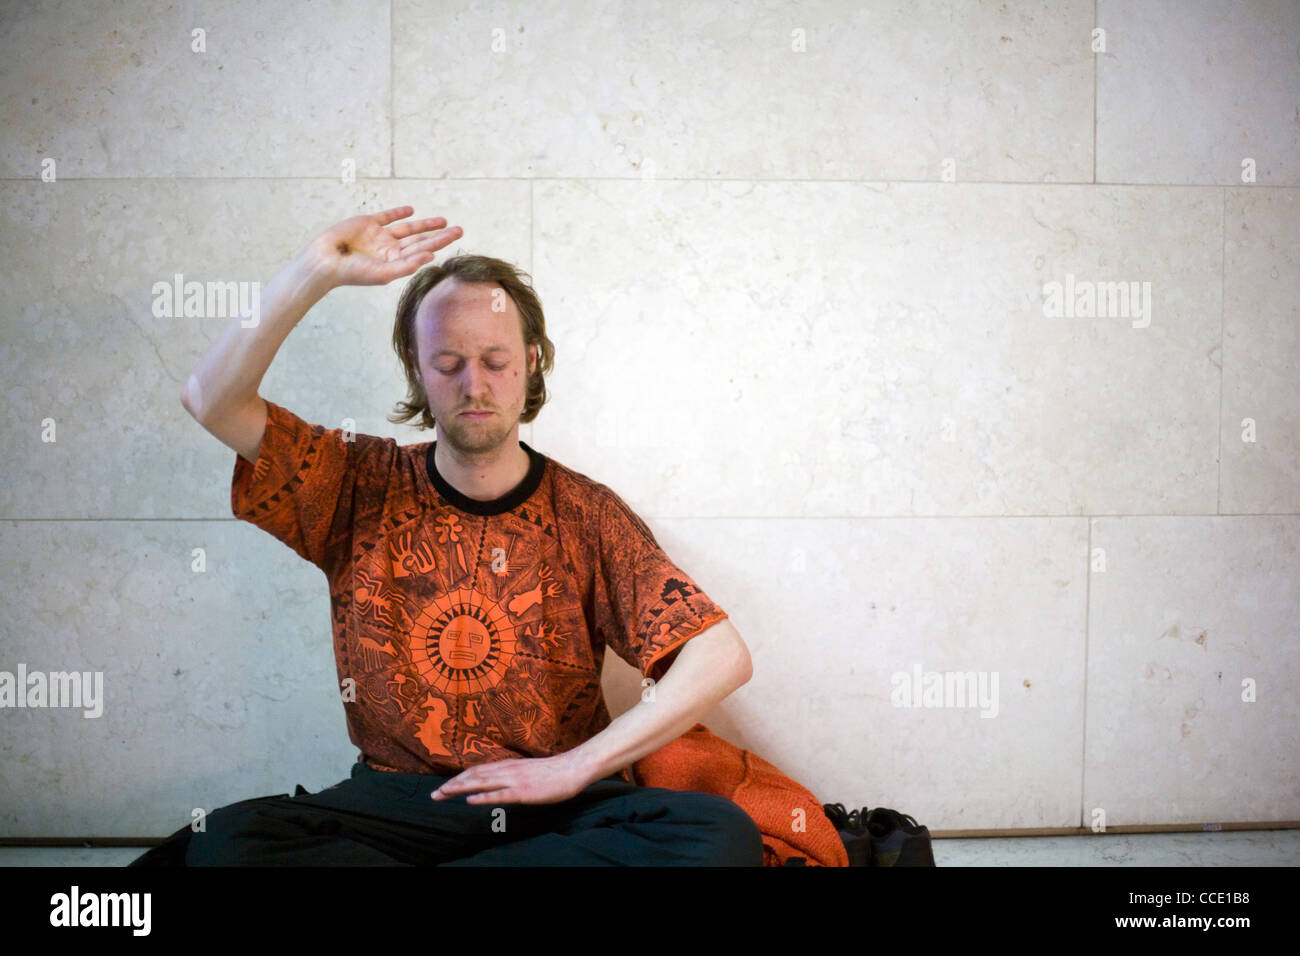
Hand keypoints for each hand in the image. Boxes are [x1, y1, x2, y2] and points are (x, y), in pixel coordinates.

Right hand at [303, 205, 461, 288]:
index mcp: (395, 262)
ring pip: (408, 229)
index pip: (422, 252)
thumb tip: (430, 257)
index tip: (455, 237)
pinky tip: (411, 210)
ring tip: (444, 221)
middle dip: (439, 236)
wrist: (326, 260)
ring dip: (425, 225)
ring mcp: (379, 236)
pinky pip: (386, 217)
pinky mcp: (367, 223)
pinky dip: (398, 213)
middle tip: (459, 230)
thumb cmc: (354, 272)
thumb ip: (407, 265)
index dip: (438, 244)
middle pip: (420, 241)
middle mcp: (390, 250)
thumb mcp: (384, 273)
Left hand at [430, 754, 592, 805]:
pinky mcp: (523, 792)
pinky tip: (470, 800)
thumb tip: (497, 781)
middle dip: (452, 785)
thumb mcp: (526, 770)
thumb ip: (510, 775)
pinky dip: (483, 797)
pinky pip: (500, 795)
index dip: (458, 778)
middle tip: (434, 795)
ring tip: (443, 794)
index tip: (443, 787)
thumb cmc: (552, 772)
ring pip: (481, 783)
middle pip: (474, 776)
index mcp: (507, 766)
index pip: (477, 771)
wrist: (572, 769)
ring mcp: (514, 781)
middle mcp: (507, 770)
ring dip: (460, 788)